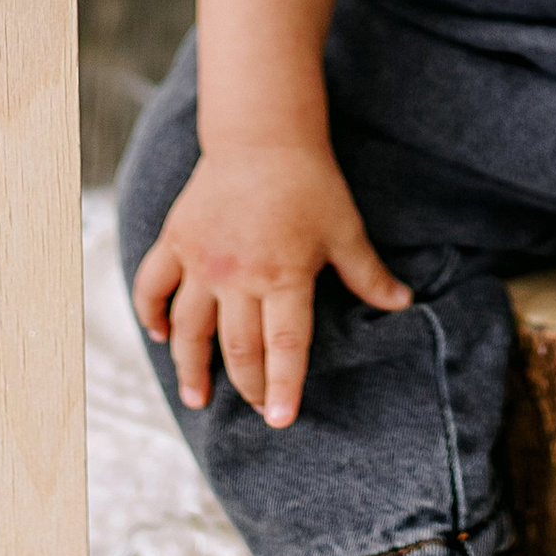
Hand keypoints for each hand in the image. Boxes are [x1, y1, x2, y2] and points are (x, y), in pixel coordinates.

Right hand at [131, 142, 408, 428]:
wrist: (262, 135)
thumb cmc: (310, 182)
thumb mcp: (345, 229)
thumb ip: (368, 274)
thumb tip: (405, 303)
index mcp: (284, 275)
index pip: (284, 346)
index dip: (283, 386)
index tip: (280, 420)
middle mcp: (238, 275)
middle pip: (238, 347)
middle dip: (249, 384)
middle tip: (257, 406)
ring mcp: (202, 261)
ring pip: (189, 329)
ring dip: (191, 368)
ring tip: (197, 398)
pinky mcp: (177, 241)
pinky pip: (153, 286)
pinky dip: (150, 313)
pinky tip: (158, 335)